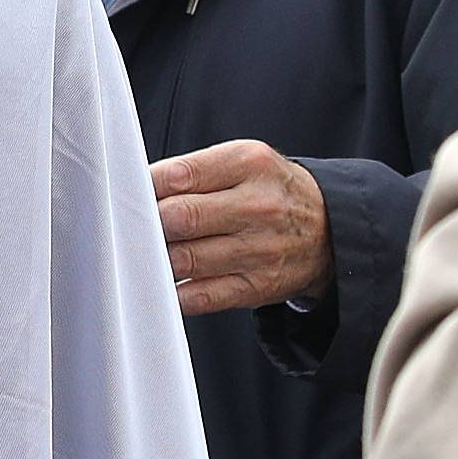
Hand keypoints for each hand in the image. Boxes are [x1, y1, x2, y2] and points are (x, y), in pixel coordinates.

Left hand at [152, 140, 333, 317]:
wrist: (328, 230)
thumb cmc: (271, 192)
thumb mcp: (243, 162)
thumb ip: (193, 172)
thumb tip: (137, 192)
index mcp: (249, 164)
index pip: (178, 174)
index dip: (143, 187)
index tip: (129, 194)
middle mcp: (257, 206)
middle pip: (179, 217)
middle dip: (148, 223)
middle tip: (136, 225)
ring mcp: (258, 250)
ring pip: (184, 258)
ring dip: (157, 257)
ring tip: (151, 250)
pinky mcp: (255, 287)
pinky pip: (200, 296)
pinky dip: (174, 292)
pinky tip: (167, 280)